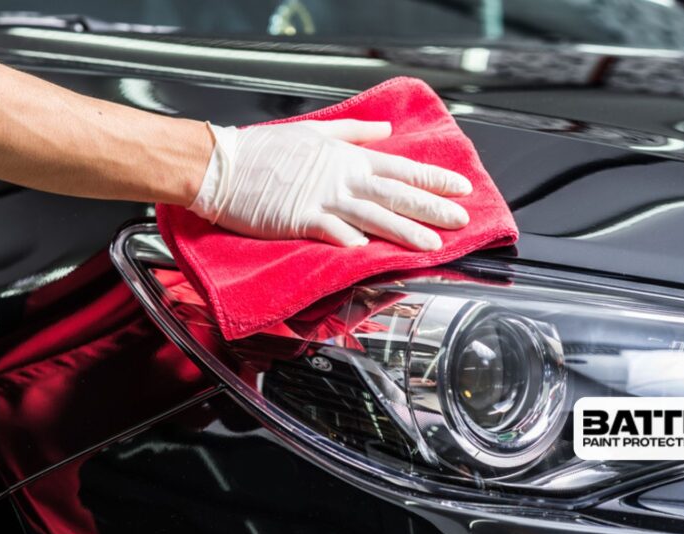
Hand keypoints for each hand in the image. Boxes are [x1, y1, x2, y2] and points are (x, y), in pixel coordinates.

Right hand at [189, 119, 470, 250]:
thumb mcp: (314, 132)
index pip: (401, 169)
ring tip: (432, 245)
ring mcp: (322, 198)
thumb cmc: (263, 150)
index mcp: (347, 158)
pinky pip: (331, 230)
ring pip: (373, 215)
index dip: (433, 180)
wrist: (221, 163)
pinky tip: (370, 253)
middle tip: (462, 221)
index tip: (461, 189)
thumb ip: (354, 133)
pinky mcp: (300, 218)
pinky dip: (350, 240)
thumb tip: (385, 130)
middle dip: (432, 208)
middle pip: (396, 194)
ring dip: (405, 231)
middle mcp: (342, 178)